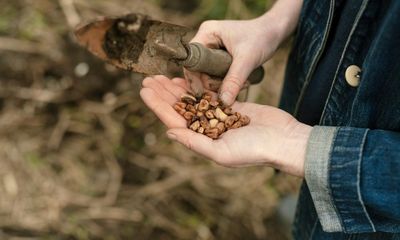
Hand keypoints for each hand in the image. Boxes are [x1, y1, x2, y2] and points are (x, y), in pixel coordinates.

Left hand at [140, 75, 311, 176]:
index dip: (157, 106)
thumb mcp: (222, 152)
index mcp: (201, 140)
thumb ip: (195, 143)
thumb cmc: (254, 150)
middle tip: (147, 79)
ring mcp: (218, 116)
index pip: (173, 121)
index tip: (144, 91)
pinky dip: (196, 85)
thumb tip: (168, 132)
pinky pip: (208, 94)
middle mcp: (206, 129)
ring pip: (192, 99)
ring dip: (176, 88)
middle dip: (163, 94)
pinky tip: (186, 76)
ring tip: (161, 76)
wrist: (282, 140)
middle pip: (179, 108)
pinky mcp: (230, 106)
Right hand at [186, 0, 303, 104]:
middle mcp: (205, 40)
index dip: (194, 80)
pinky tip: (242, 82)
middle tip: (234, 89)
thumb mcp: (247, 60)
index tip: (204, 96)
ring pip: (208, 75)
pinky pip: (217, 75)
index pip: (191, 61)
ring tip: (243, 83)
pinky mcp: (219, 57)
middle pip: (199, 71)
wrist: (275, 32)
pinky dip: (228, 82)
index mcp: (206, 34)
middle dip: (215, 83)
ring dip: (224, 84)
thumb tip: (223, 102)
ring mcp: (212, 49)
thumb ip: (234, 80)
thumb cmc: (262, 38)